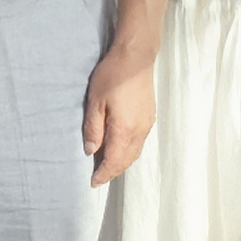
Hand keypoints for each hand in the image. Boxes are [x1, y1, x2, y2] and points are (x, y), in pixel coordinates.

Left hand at [82, 45, 157, 187]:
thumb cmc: (112, 76)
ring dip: (121, 163)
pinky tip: (120, 149)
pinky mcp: (150, 117)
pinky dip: (129, 152)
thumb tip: (90, 151)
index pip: (113, 161)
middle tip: (99, 178)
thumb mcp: (95, 102)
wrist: (136, 57)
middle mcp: (139, 131)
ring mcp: (147, 124)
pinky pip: (139, 143)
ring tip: (107, 167)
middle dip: (113, 172)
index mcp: (124, 130)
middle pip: (126, 160)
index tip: (93, 182)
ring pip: (134, 153)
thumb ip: (93, 129)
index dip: (103, 174)